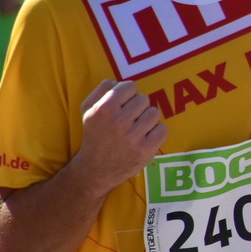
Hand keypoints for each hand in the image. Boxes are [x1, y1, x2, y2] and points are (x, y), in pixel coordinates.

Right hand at [73, 79, 167, 195]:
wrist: (95, 169)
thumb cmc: (94, 135)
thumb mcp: (87, 110)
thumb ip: (101, 91)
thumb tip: (118, 82)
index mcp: (104, 109)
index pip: (130, 86)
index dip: (128, 94)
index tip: (124, 105)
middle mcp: (118, 121)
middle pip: (144, 99)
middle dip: (138, 108)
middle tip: (129, 119)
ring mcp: (133, 137)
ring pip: (155, 113)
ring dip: (148, 119)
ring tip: (137, 129)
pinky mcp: (146, 150)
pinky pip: (163, 129)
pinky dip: (157, 133)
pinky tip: (145, 138)